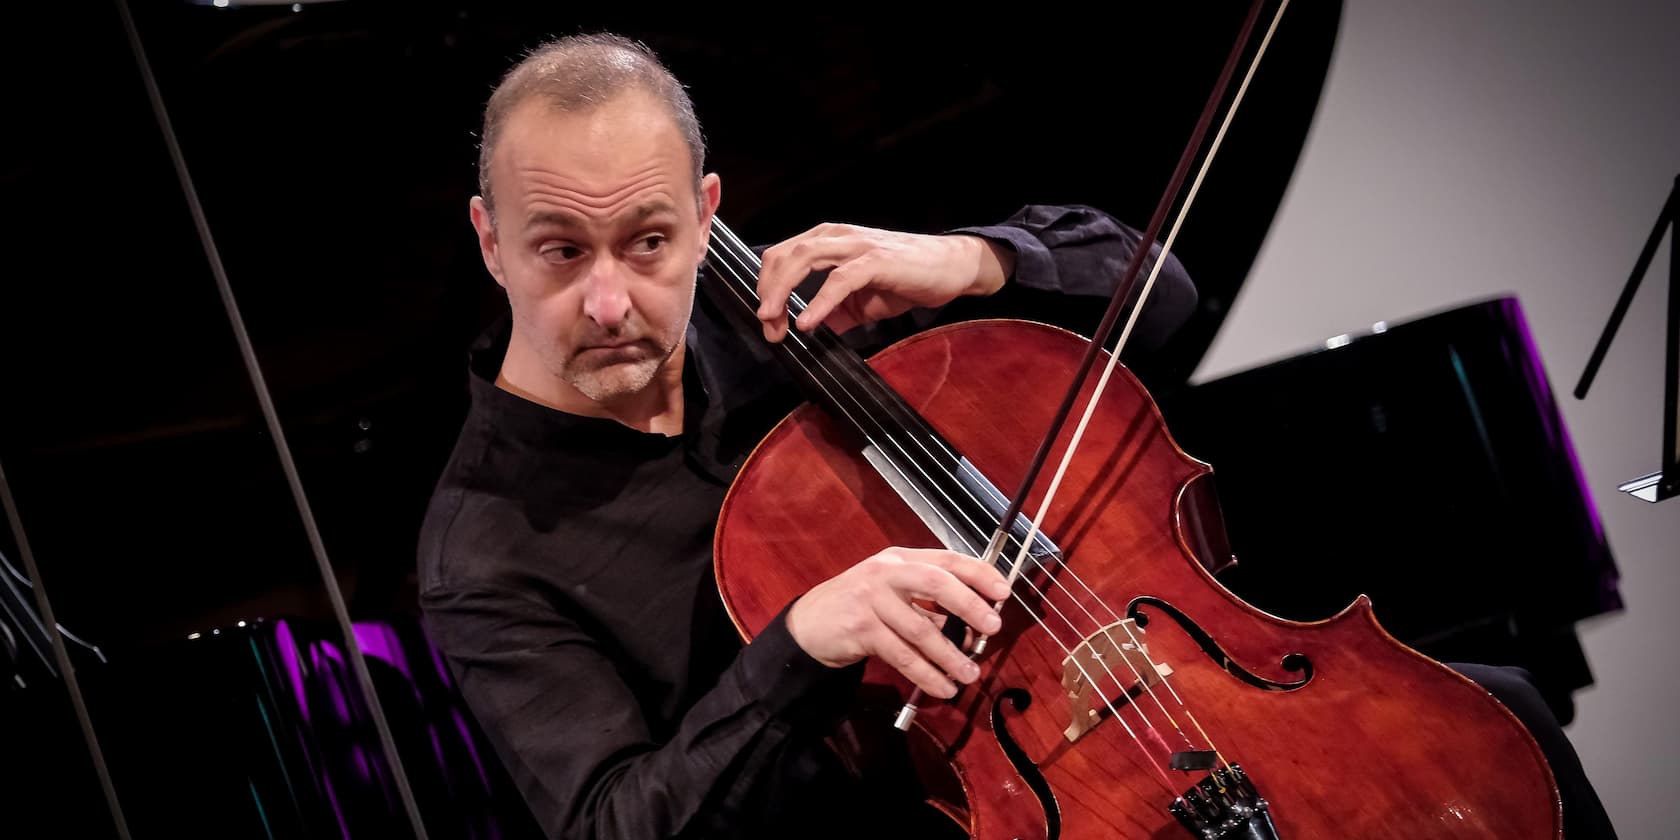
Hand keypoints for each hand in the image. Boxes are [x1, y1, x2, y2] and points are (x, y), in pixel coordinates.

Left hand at [754, 223, 1014, 342]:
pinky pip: (840, 280)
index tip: (767, 322)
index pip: (781, 256)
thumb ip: (836, 311)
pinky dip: (819, 301)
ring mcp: (858, 245)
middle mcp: (838, 236)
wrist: (951, 267)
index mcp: (829, 240)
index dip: (766, 287)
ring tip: (774, 321)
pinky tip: (808, 322)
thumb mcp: (862, 299)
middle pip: (784, 255)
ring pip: (804, 259)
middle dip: (767, 291)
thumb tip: (811, 329)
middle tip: (766, 324)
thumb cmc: (907, 277)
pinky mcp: (877, 261)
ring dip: (782, 291)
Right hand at [785, 546, 1010, 698]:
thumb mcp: (895, 595)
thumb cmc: (861, 607)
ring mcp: (871, 599)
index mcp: (901, 560)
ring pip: (921, 629)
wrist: (811, 624)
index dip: (979, 573)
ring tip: (970, 674)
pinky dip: (926, 674)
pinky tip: (943, 687)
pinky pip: (902, 655)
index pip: (947, 559)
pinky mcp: (860, 629)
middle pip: (937, 583)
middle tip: (992, 628)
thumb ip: (930, 606)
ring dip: (950, 655)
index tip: (1003, 591)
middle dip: (970, 606)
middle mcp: (886, 573)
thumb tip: (975, 630)